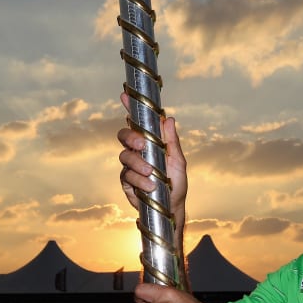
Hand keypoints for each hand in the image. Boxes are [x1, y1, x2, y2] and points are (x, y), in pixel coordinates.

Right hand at [117, 92, 187, 217]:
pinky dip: (139, 180)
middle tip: (141, 145)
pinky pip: (126, 175)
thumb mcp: (178, 161)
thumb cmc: (176, 183)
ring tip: (151, 174)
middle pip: (124, 135)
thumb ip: (172, 141)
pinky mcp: (126, 180)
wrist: (171, 207)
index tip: (125, 95)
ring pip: (124, 156)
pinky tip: (149, 186)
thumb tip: (169, 119)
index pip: (137, 122)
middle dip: (130, 137)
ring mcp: (130, 165)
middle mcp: (137, 151)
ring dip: (138, 164)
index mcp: (150, 142)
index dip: (130, 107)